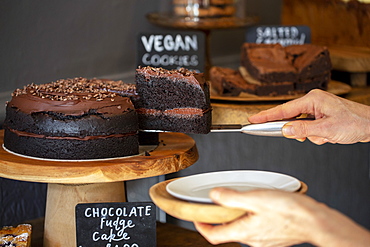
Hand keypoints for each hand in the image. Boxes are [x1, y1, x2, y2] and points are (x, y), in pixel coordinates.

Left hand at [194, 188, 369, 246]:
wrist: (315, 221)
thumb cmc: (290, 211)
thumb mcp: (255, 198)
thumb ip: (230, 197)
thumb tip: (214, 195)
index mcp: (243, 231)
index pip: (213, 235)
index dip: (201, 227)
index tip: (196, 219)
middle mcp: (252, 240)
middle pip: (227, 232)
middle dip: (219, 220)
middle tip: (216, 206)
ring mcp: (263, 241)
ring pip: (241, 229)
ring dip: (235, 218)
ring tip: (238, 203)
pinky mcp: (273, 237)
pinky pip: (255, 229)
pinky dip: (249, 219)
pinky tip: (257, 208)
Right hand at [248, 89, 369, 144]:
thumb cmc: (355, 122)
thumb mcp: (327, 129)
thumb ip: (303, 130)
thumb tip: (285, 130)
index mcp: (312, 99)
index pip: (283, 110)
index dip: (266, 116)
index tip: (253, 119)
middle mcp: (313, 102)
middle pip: (291, 118)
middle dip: (297, 131)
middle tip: (307, 135)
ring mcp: (317, 109)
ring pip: (300, 126)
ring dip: (310, 134)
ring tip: (325, 135)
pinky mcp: (320, 116)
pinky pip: (309, 128)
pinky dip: (315, 135)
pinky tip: (327, 135)